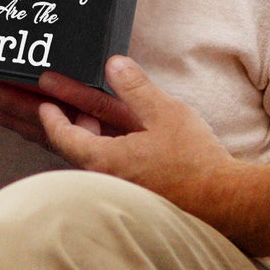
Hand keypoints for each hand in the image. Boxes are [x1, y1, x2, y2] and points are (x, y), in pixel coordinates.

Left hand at [35, 56, 236, 216]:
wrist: (225, 204)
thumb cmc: (195, 163)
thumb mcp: (165, 113)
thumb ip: (136, 87)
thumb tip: (114, 64)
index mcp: (105, 160)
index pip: (63, 137)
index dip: (50, 117)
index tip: (45, 102)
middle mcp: (106, 179)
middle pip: (71, 148)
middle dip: (61, 123)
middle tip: (59, 104)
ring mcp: (121, 188)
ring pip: (90, 158)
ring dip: (83, 135)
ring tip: (90, 116)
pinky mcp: (136, 193)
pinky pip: (108, 167)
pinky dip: (103, 148)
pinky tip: (117, 137)